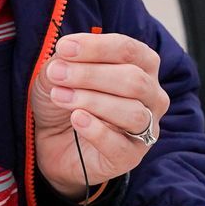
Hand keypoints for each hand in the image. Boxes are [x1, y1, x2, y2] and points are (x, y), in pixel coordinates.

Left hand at [30, 32, 170, 198]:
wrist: (52, 141)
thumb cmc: (66, 98)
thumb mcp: (59, 71)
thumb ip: (65, 60)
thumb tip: (66, 53)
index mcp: (142, 66)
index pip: (129, 50)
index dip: (96, 47)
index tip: (64, 48)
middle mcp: (152, 96)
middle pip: (134, 80)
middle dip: (91, 75)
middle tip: (57, 74)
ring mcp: (146, 129)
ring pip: (133, 112)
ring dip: (92, 101)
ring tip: (60, 96)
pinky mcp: (130, 157)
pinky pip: (120, 146)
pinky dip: (97, 130)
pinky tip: (76, 119)